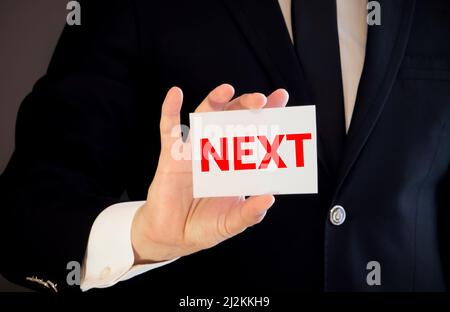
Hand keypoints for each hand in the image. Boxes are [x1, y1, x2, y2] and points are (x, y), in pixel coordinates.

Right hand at [131, 84, 288, 262]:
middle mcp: (217, 151)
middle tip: (261, 100)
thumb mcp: (231, 223)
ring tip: (227, 90)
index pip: (254, 133)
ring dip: (215, 101)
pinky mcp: (171, 156)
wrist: (172, 236)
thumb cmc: (204, 227)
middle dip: (247, 105)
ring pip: (205, 117)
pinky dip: (170, 111)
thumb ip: (250, 213)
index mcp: (236, 164)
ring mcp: (194, 151)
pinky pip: (169, 129)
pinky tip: (175, 95)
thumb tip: (270, 198)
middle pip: (233, 119)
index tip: (280, 98)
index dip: (267, 115)